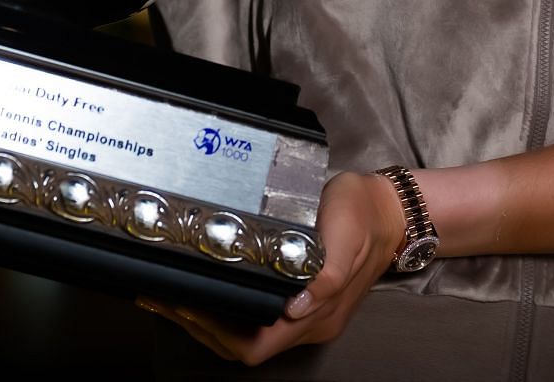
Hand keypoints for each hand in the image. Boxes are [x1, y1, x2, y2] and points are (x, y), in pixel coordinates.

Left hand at [138, 169, 405, 365]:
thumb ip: (327, 274)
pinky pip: (256, 315)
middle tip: (163, 297)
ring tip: (175, 292)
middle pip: (244, 344)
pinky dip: (226, 306)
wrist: (390, 208)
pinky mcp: (302, 296)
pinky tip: (210, 283)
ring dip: (208, 318)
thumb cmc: (363, 213)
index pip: (256, 346)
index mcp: (318, 314)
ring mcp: (306, 312)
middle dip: (200, 326)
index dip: (216, 333)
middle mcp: (309, 322)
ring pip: (247, 332)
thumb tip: (298, 308)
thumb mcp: (345, 233)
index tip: (184, 305)